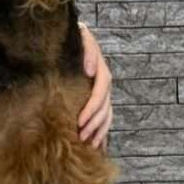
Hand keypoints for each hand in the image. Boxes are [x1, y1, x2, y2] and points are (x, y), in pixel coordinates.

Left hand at [77, 24, 112, 149]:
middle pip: (105, 108)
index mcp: (102, 72)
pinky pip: (105, 118)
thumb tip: (90, 71)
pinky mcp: (98, 99)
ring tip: (90, 145)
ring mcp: (103, 92)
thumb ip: (88, 51)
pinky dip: (102, 132)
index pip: (100, 93)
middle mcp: (104, 84)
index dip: (92, 108)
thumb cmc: (76, 38)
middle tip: (81, 137)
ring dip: (100, 131)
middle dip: (94, 124)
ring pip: (107, 116)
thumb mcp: (82, 37)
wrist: (76, 38)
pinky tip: (97, 145)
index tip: (80, 121)